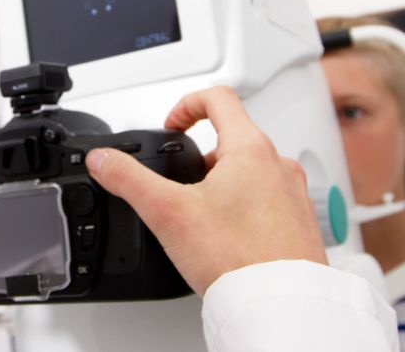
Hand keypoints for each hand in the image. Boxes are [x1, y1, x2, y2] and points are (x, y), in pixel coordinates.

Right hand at [85, 86, 327, 295]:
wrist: (279, 306)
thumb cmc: (239, 258)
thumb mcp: (168, 213)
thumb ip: (128, 179)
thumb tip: (103, 160)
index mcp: (250, 149)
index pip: (218, 98)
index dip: (186, 105)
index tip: (172, 126)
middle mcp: (279, 165)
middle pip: (235, 137)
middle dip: (201, 157)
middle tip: (180, 185)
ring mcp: (294, 193)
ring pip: (253, 171)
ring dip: (224, 184)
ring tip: (202, 217)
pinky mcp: (300, 222)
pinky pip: (270, 201)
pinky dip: (245, 210)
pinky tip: (228, 239)